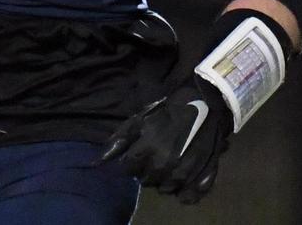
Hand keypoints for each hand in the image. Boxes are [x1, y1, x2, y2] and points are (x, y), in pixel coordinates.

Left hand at [101, 74, 232, 204]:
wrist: (203, 106)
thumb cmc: (166, 111)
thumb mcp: (139, 119)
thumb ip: (119, 140)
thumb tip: (98, 161)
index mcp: (147, 148)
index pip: (128, 168)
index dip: (129, 163)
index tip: (135, 155)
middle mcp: (164, 164)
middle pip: (145, 180)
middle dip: (144, 171)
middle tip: (151, 158)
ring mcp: (184, 173)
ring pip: (164, 189)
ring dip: (161, 180)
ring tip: (165, 165)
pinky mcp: (202, 178)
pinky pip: (187, 196)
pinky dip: (182, 192)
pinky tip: (180, 180)